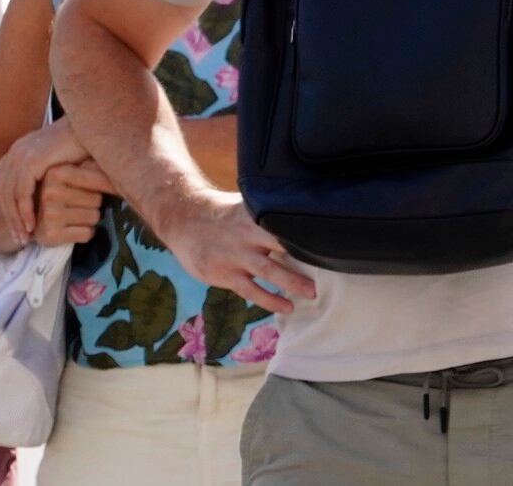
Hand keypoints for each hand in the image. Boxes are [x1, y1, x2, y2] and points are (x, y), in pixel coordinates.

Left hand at [0, 119, 87, 246]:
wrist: (92, 126)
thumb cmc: (82, 143)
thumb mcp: (56, 157)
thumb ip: (43, 170)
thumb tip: (41, 189)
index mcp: (19, 148)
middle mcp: (16, 151)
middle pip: (0, 190)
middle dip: (6, 216)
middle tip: (16, 238)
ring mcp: (22, 155)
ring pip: (9, 195)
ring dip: (16, 219)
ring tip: (25, 238)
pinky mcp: (32, 161)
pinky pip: (22, 194)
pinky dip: (25, 212)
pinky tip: (32, 225)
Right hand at [33, 158, 116, 246]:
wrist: (32, 221)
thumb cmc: (59, 193)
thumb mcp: (70, 174)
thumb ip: (92, 167)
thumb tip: (120, 165)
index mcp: (55, 173)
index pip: (97, 178)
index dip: (111, 185)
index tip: (121, 187)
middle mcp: (50, 193)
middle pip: (97, 199)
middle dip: (93, 204)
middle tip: (79, 204)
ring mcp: (50, 215)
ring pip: (94, 217)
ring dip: (90, 218)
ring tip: (75, 216)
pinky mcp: (52, 235)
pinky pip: (87, 233)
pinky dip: (85, 233)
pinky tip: (73, 229)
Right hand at [158, 189, 317, 314]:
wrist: (182, 220)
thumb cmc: (221, 212)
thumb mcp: (243, 204)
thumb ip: (267, 210)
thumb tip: (300, 208)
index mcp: (255, 213)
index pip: (284, 220)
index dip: (305, 228)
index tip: (327, 235)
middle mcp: (247, 233)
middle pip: (282, 244)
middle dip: (305, 255)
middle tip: (329, 266)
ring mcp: (236, 255)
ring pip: (269, 271)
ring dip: (292, 282)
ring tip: (312, 293)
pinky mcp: (226, 274)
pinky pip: (251, 290)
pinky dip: (270, 300)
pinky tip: (287, 307)